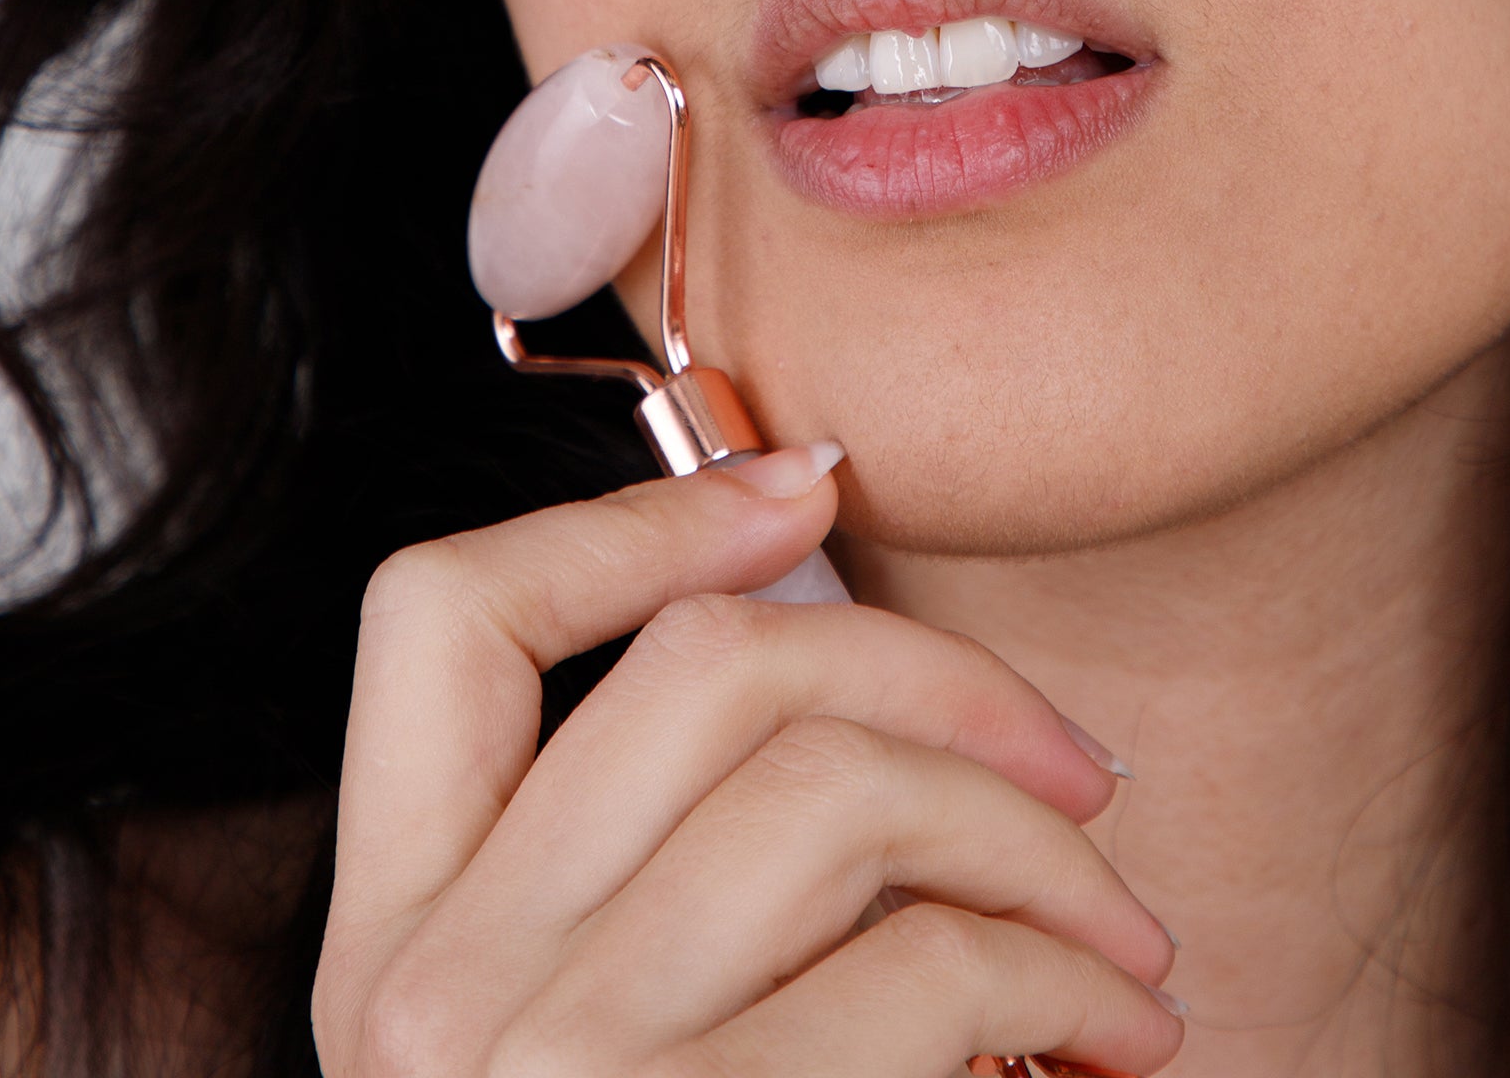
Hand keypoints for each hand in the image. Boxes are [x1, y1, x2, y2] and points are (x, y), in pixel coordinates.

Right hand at [311, 445, 1185, 1076]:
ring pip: (834, 788)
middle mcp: (428, 1000)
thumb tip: (828, 613)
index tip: (808, 486)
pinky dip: (1060, 970)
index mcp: (392, 938)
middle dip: (936, 671)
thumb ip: (667, 856)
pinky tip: (1108, 1036)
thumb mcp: (602, 1032)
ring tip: (1117, 932)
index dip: (629, 516)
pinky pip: (926, 962)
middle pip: (707, 669)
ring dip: (1033, 835)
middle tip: (1075, 764)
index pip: (438, 621)